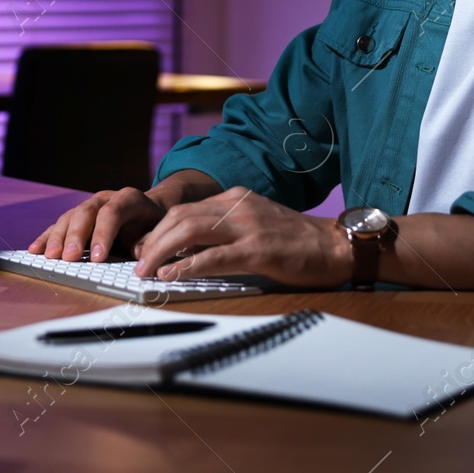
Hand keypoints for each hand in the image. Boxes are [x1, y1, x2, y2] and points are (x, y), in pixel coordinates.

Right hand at [28, 187, 167, 262]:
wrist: (149, 213)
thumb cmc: (153, 226)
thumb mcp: (158, 232)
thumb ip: (148, 243)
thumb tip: (137, 257)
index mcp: (129, 198)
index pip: (113, 212)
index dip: (104, 233)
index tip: (98, 257)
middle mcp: (105, 199)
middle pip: (86, 213)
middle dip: (76, 236)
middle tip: (68, 257)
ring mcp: (88, 206)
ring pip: (69, 218)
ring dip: (57, 238)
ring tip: (50, 257)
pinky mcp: (76, 218)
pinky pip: (58, 226)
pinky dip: (46, 238)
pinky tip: (35, 250)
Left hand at [133, 187, 353, 288]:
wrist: (336, 245)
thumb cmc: (297, 241)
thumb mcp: (255, 224)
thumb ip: (224, 230)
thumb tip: (186, 251)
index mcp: (235, 197)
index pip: (184, 209)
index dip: (158, 229)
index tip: (143, 248)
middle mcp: (237, 205)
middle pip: (179, 217)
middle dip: (152, 240)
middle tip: (137, 262)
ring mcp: (248, 226)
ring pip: (190, 231)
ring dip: (161, 252)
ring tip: (145, 270)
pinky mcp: (259, 249)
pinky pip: (214, 256)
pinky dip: (187, 266)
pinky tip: (171, 275)